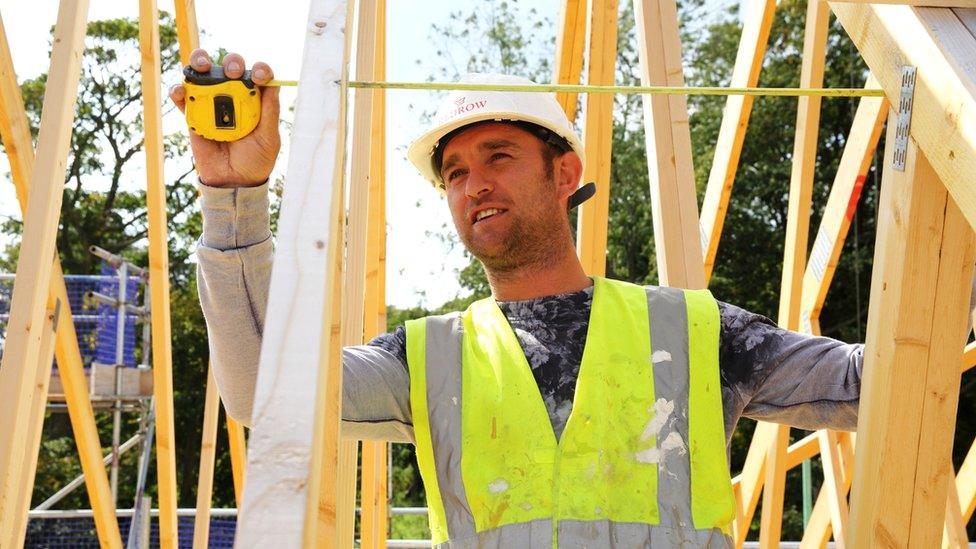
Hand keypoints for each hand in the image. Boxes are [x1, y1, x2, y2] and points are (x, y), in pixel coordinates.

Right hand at [169, 49, 280, 187]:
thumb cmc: (255, 159)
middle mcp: (234, 95)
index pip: (258, 75)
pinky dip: (178, 90)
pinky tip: (181, 91)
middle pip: (230, 68)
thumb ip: (270, 112)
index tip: (260, 75)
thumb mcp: (269, 138)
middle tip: (233, 72)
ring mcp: (211, 102)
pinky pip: (182, 97)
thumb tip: (274, 84)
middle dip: (232, 62)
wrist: (233, 181)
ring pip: (204, 74)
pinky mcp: (193, 114)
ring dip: (201, 63)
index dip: (260, 69)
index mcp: (256, 99)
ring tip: (203, 66)